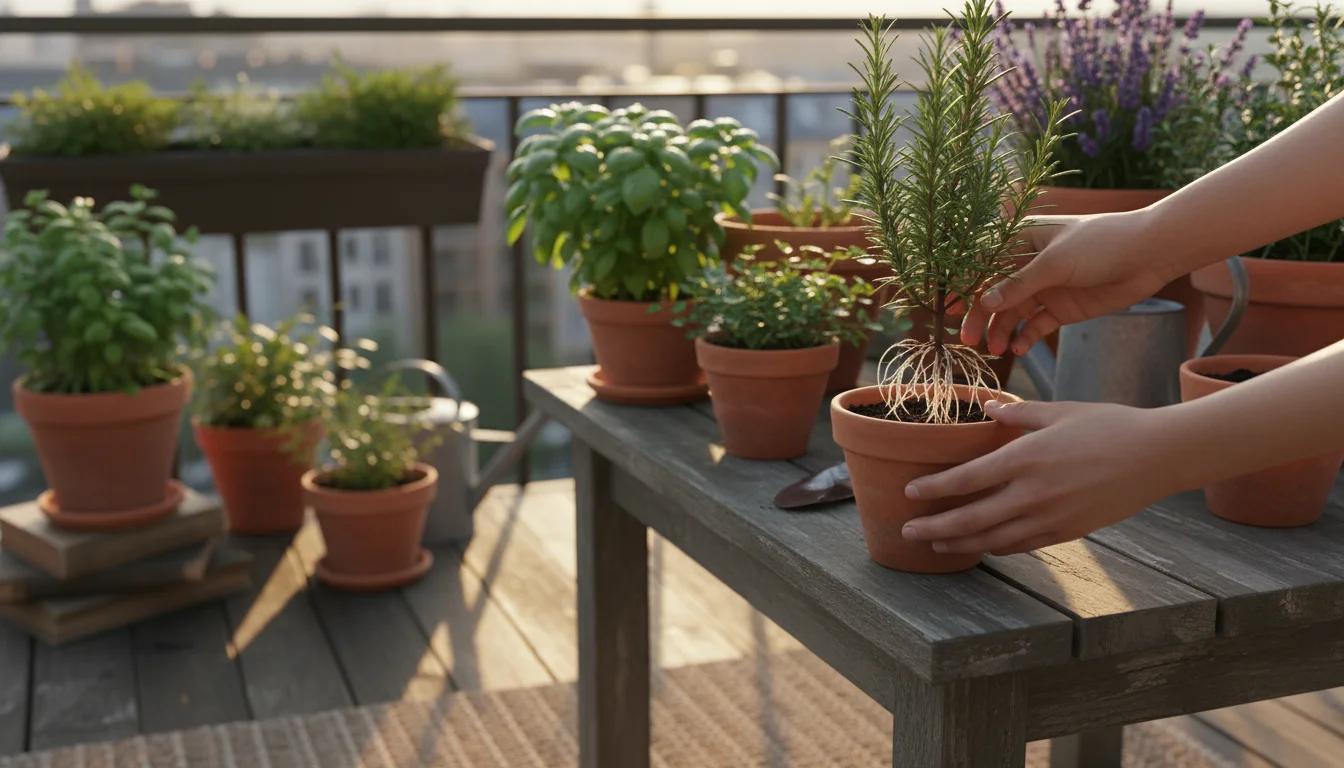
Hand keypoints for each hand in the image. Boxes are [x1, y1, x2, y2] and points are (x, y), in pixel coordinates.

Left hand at [900, 399, 1178, 554]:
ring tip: (936, 543)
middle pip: (971, 518)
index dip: (934, 489)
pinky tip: (980, 545)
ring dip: (959, 542)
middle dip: (935, 526)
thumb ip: (1017, 415)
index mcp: (1025, 458)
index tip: (910, 492)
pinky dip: (996, 547)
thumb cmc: (1108, 426)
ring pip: (993, 539)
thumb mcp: (1059, 411)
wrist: (1156, 456)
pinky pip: (1022, 545)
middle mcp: (1032, 493)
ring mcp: (1050, 517)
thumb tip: (989, 408)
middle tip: (907, 530)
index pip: (966, 479)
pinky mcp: (1068, 532)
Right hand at [961, 210, 1182, 356]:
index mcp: (1020, 241)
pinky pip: (1035, 326)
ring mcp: (1044, 287)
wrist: (1150, 253)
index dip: (964, 286)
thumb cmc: (1102, 243)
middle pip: (993, 294)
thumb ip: (1019, 285)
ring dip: (1001, 331)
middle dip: (980, 316)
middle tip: (968, 339)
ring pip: (1012, 314)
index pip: (983, 264)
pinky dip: (1025, 338)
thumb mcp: (1056, 262)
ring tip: (995, 350)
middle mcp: (1028, 265)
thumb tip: (985, 304)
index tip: (948, 308)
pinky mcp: (1061, 308)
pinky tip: (1019, 349)